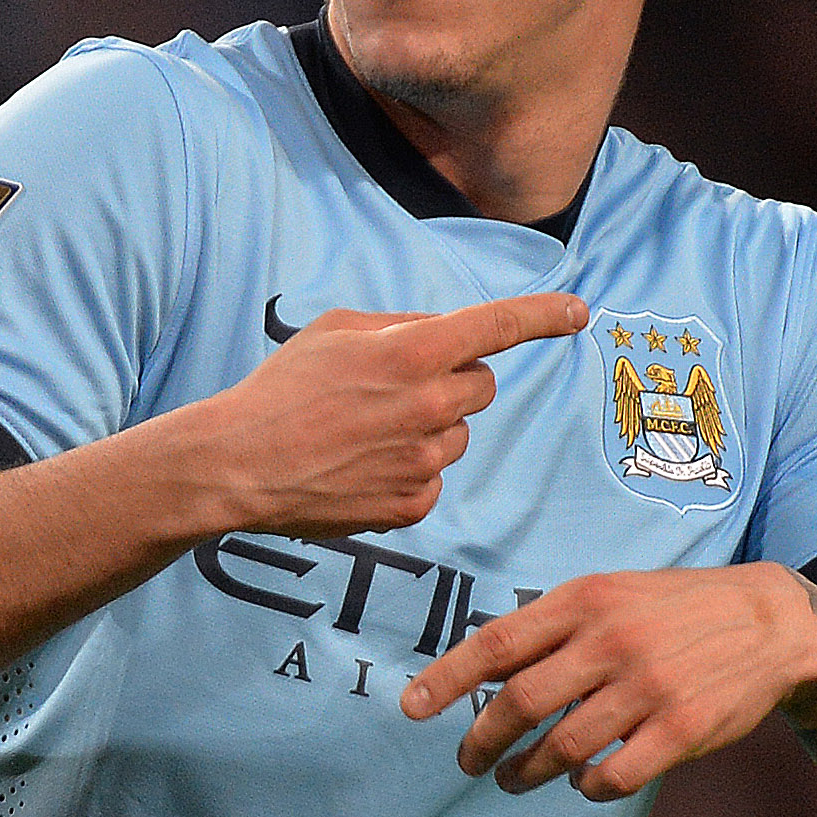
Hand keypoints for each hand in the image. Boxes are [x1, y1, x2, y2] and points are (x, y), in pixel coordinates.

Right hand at [198, 293, 587, 537]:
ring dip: (428, 428)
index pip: (498, 326)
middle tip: (397, 387)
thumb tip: (443, 333)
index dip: (544, 314)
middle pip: (481, 385)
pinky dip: (408, 471)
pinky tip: (360, 467)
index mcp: (412, 352)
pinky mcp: (412, 505)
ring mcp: (424, 460)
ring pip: (458, 434)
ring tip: (365, 433)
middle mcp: (429, 405)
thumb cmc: (281, 390)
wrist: (238, 465)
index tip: (578, 312)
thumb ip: (400, 326)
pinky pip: (434, 478)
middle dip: (454, 381)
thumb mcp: (334, 331)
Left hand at [399, 562, 816, 798]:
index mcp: (586, 600)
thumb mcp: (612, 593)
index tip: (411, 709)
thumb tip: (483, 666)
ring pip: (563, 747)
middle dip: (482, 740)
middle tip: (468, 762)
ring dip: (528, 771)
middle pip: (520, 702)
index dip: (448, 678)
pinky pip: (614, 775)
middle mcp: (612, 641)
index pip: (497, 642)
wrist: (773, 622)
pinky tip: (581, 782)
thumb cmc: (674, 609)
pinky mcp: (683, 729)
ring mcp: (648, 686)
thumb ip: (553, 625)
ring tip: (514, 780)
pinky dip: (586, 786)